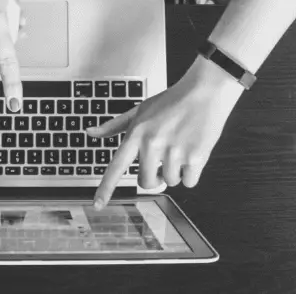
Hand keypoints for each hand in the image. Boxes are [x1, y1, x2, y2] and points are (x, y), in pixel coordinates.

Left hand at [88, 56, 244, 208]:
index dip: (106, 188)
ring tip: (180, 147)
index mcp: (137, 134)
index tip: (98, 205)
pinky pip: (188, 182)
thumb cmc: (171, 101)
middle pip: (146, 182)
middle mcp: (152, 144)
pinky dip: (191, 173)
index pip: (116, 166)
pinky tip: (193, 152)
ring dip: (176, 171)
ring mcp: (174, 152)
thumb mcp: (140, 110)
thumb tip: (91, 133)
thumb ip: (115, 126)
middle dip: (154, 176)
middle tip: (163, 160)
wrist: (204, 92)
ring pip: (170, 182)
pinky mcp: (195, 157)